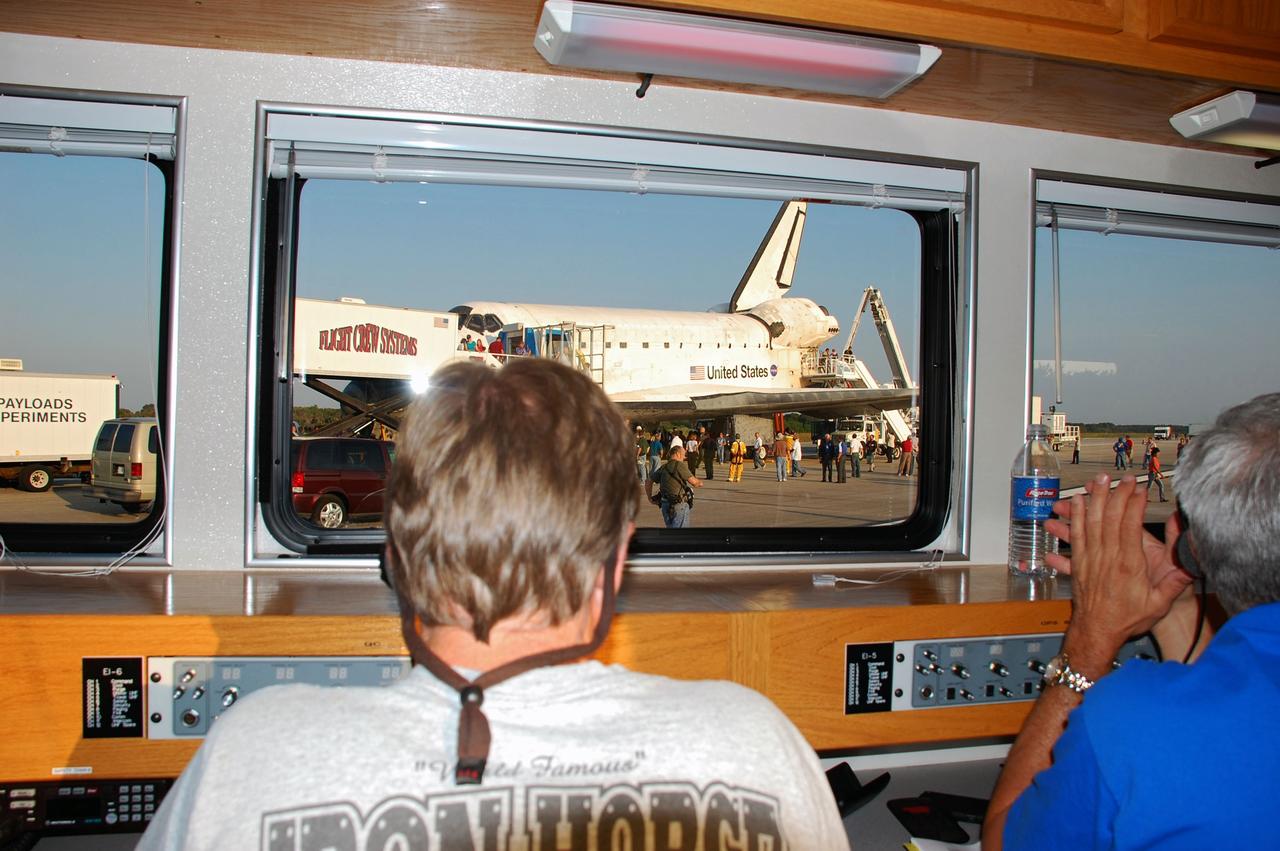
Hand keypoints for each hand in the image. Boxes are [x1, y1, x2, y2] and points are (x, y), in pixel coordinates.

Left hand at [1044, 475, 1191, 674]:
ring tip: (1097, 481)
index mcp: (1129, 565)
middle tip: (1123, 478)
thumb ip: (1175, 580)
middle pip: (1109, 518)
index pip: (1130, 525)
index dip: (1134, 504)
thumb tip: (1193, 561)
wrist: (1097, 634)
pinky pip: (1075, 535)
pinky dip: (1075, 517)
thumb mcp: (1159, 603)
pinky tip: (1075, 503)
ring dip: (1093, 499)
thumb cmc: (1127, 620)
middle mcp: (1107, 558)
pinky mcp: (1078, 564)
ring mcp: (1090, 559)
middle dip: (1116, 494)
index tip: (1140, 489)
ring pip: (1089, 522)